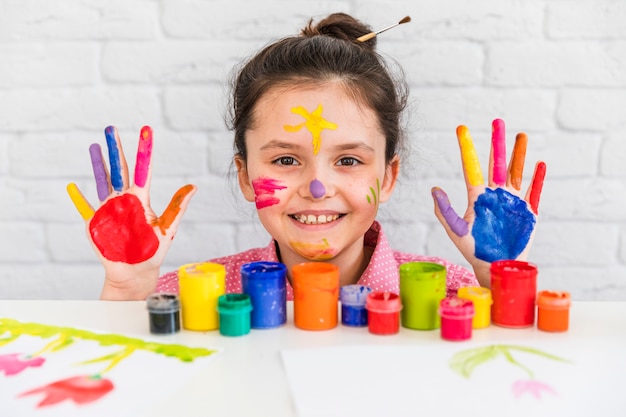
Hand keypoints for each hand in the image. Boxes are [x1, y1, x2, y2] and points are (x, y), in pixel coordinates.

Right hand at [67, 126, 195, 299]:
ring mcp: (109, 209)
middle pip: (119, 169)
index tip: (146, 130)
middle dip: (116, 149)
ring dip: (97, 164)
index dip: (144, 150)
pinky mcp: (96, 222)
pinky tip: (72, 186)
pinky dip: (78, 198)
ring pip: (102, 181)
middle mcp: (124, 199)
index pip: (143, 169)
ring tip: (95, 145)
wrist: (137, 271)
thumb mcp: (168, 228)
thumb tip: (194, 186)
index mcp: (142, 198)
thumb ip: (177, 207)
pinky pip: (85, 208)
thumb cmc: (153, 249)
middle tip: (111, 128)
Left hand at [431, 119, 545, 286]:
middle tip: (498, 121)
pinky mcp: (528, 211)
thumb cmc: (473, 249)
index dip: (467, 148)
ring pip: (516, 172)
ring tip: (521, 136)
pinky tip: (540, 164)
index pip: (471, 167)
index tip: (462, 129)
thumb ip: (445, 210)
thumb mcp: (456, 230)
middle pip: (496, 163)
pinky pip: (534, 192)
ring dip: (519, 155)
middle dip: (497, 143)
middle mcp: (495, 194)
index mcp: (477, 196)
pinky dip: (538, 179)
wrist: (494, 265)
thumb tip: (434, 189)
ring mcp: (512, 201)